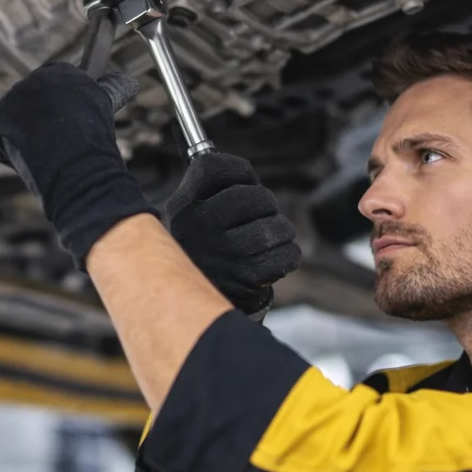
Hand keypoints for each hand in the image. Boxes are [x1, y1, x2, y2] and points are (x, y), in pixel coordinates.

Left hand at [0, 62, 153, 266]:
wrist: (75, 166)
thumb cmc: (94, 143)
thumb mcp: (104, 109)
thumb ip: (109, 90)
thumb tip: (127, 80)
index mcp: (65, 72)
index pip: (53, 86)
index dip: (57, 111)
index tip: (63, 127)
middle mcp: (37, 77)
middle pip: (31, 103)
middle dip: (39, 123)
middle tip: (54, 145)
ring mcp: (15, 96)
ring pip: (14, 121)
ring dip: (24, 137)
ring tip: (44, 154)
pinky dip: (6, 151)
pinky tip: (26, 159)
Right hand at [165, 152, 301, 313]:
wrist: (192, 306)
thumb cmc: (201, 250)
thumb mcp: (187, 217)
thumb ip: (207, 188)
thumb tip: (229, 165)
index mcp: (182, 206)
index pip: (213, 167)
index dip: (239, 170)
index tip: (245, 181)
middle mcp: (197, 227)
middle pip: (256, 196)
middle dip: (268, 204)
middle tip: (263, 215)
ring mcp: (221, 253)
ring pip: (277, 226)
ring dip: (282, 232)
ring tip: (271, 238)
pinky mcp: (243, 278)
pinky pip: (286, 254)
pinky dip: (288, 255)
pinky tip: (275, 257)